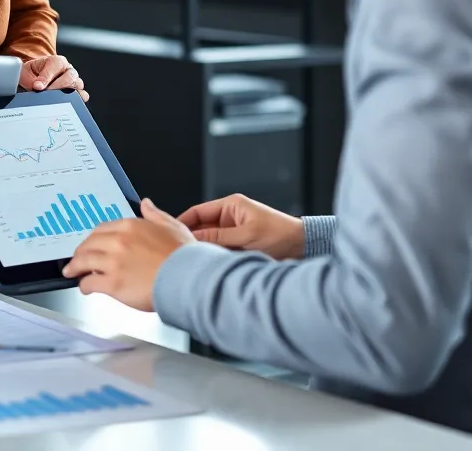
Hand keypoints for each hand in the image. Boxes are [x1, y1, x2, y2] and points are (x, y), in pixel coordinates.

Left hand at [19, 55, 88, 101]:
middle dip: (56, 87)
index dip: (46, 77)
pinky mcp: (77, 92)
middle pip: (69, 77)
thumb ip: (29, 77)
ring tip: (54, 101)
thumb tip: (37, 86)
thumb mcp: (26, 72)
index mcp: (57, 61)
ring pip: (77, 86)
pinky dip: (75, 101)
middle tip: (46, 94)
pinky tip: (64, 105)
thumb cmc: (33, 73)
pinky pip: (82, 96)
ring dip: (66, 95)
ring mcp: (74, 81)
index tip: (37, 86)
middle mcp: (68, 70)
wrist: (35, 77)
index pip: (55, 65)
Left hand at [62, 198, 193, 310]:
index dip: (93, 238)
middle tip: (77, 258)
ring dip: (75, 267)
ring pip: (84, 262)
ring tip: (72, 272)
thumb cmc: (184, 256)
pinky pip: (89, 283)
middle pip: (89, 244)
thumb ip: (155, 214)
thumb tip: (146, 203)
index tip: (91, 243)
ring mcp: (113, 262)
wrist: (189, 278)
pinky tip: (85, 288)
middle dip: (80, 252)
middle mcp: (118, 241)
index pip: (102, 229)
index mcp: (131, 226)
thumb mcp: (172, 225)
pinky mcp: (112, 283)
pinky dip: (84, 286)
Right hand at [177, 193, 304, 259]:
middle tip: (175, 252)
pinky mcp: (239, 246)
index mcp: (231, 206)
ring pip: (209, 241)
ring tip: (188, 262)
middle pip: (201, 228)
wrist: (303, 247)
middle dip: (190, 239)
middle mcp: (230, 217)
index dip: (182, 222)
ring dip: (203, 251)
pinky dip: (213, 257)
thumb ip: (218, 238)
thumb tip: (193, 240)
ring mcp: (233, 232)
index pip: (198, 212)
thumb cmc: (279, 235)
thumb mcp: (246, 236)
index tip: (168, 233)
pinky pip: (220, 251)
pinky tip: (206, 267)